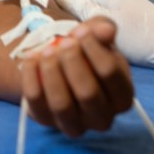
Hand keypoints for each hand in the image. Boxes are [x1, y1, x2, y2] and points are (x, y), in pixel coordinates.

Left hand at [18, 18, 133, 137]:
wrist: (58, 63)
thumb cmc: (85, 51)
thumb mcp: (97, 35)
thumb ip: (103, 28)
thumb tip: (107, 30)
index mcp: (122, 96)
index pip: (110, 73)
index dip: (93, 48)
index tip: (81, 32)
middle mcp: (102, 118)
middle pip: (87, 93)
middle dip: (72, 61)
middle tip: (62, 42)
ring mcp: (75, 125)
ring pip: (62, 105)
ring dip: (51, 72)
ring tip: (47, 50)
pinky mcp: (47, 122)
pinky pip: (36, 103)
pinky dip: (31, 78)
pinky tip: (32, 60)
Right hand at [56, 0, 153, 75]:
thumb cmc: (142, 37)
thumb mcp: (107, 23)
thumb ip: (83, 9)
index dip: (64, 9)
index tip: (52, 26)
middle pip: (89, 7)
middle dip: (77, 21)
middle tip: (65, 40)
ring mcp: (129, 12)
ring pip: (99, 19)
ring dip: (90, 30)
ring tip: (80, 45)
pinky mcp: (135, 26)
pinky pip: (111, 27)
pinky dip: (103, 36)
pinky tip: (99, 48)